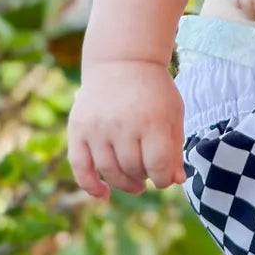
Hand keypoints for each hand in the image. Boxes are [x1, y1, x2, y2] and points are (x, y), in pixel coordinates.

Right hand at [67, 60, 185, 198]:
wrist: (123, 61)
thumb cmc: (154, 90)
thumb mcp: (173, 113)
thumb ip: (175, 147)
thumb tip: (176, 181)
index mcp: (153, 120)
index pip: (158, 166)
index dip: (164, 179)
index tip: (165, 176)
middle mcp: (123, 125)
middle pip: (133, 169)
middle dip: (144, 177)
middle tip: (148, 172)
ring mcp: (98, 128)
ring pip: (109, 172)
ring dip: (123, 183)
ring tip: (134, 182)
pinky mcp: (78, 129)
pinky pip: (80, 167)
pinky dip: (90, 186)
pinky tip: (103, 193)